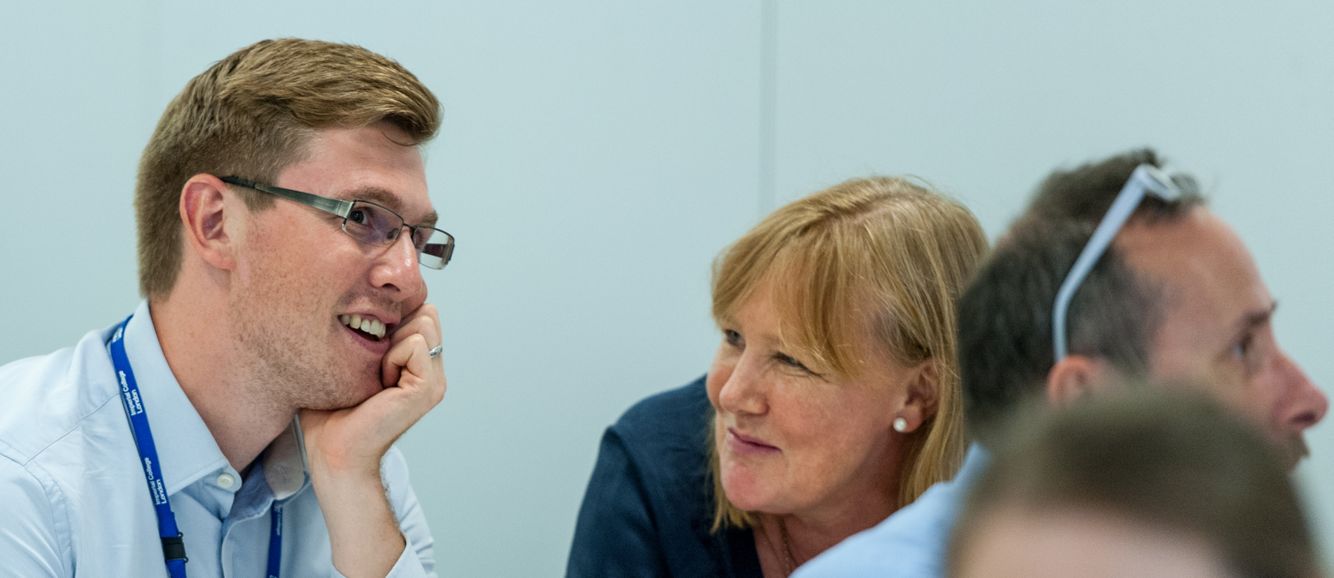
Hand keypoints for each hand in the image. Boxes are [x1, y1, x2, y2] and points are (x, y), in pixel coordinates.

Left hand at [300, 303, 446, 475]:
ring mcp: (434, 379)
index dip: (393, 317)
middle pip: (426, 311)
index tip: (369, 347)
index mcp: (417, 363)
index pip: (420, 310)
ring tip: (376, 374)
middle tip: (373, 363)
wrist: (333, 452)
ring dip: (392, 342)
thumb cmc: (331, 413)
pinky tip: (380, 384)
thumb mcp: (350, 362)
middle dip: (395, 326)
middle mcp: (431, 370)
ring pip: (423, 321)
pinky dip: (392, 357)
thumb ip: (367, 333)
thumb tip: (361, 303)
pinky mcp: (429, 388)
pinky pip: (415, 344)